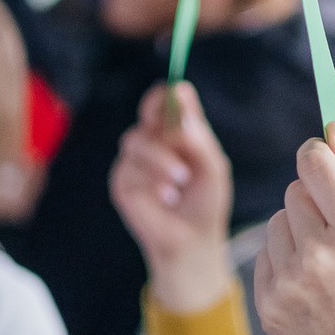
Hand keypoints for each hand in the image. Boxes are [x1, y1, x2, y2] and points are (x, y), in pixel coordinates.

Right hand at [111, 83, 235, 312]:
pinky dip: (150, 182)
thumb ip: (198, 139)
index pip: (165, 99)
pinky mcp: (122, 183)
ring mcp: (135, 161)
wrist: (193, 240)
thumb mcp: (212, 168)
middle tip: (183, 144)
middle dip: (164, 128)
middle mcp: (153, 140)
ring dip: (160, 160)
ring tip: (180, 182)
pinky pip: (128, 170)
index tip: (174, 94)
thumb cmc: (206, 201)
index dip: (167, 94)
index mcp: (176, 130)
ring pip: (135, 141)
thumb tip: (181, 112)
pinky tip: (166, 197)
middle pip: (146, 113)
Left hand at [253, 129, 334, 334]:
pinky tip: (312, 285)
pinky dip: (284, 261)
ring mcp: (289, 283)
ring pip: (275, 222)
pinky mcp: (269, 305)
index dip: (319, 157)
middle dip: (314, 200)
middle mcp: (319, 255)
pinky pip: (264, 256)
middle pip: (294, 190)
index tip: (325, 166)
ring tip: (326, 262)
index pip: (314, 163)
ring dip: (296, 231)